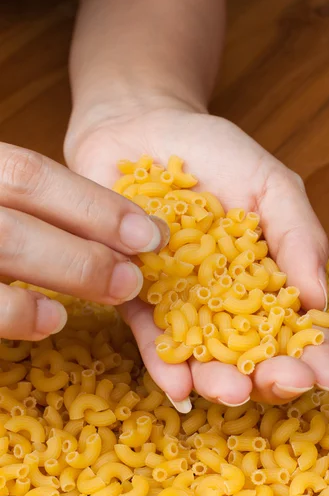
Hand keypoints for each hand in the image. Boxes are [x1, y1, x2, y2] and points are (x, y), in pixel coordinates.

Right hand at [0, 142, 167, 340]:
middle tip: (136, 275)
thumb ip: (40, 212)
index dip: (93, 203)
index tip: (148, 232)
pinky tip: (51, 321)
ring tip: (115, 291)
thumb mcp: (2, 205)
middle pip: (15, 212)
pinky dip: (13, 312)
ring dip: (66, 269)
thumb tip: (124, 238)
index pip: (28, 174)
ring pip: (1, 243)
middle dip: (87, 242)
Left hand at [65, 105, 328, 405]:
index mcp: (263, 276)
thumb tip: (319, 299)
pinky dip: (161, 361)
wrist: (141, 128)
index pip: (294, 323)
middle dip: (270, 374)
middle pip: (250, 350)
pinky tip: (176, 384)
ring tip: (231, 391)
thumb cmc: (214, 152)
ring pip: (201, 353)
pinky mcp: (134, 294)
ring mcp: (178, 301)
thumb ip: (298, 234)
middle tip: (283, 384)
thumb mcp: (270, 183)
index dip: (315, 351)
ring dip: (216, 379)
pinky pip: (148, 335)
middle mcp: (222, 298)